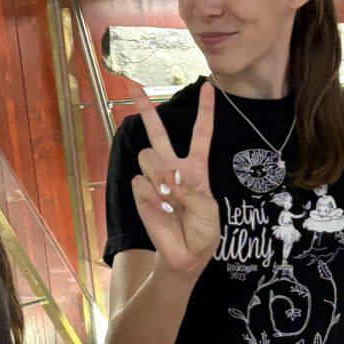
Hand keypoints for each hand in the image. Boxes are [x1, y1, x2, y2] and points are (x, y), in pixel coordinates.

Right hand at [127, 80, 220, 278]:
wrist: (187, 255)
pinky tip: (161, 209)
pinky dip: (152, 196)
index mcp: (196, 168)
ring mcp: (155, 180)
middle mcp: (173, 168)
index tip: (210, 87)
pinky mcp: (142, 194)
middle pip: (159, 133)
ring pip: (148, 157)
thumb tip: (167, 180)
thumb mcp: (209, 211)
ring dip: (159, 174)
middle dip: (146, 109)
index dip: (205, 111)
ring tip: (170, 198)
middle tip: (134, 87)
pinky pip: (142, 183)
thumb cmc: (202, 232)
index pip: (201, 134)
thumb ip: (192, 192)